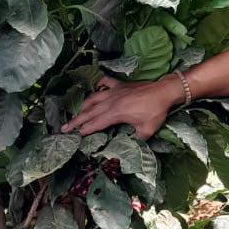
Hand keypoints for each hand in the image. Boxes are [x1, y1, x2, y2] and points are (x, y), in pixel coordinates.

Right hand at [60, 74, 182, 137]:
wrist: (164, 91)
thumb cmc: (156, 112)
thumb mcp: (147, 130)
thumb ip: (135, 140)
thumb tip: (125, 146)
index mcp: (116, 113)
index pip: (95, 124)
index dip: (84, 130)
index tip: (74, 136)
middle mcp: (111, 101)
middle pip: (89, 112)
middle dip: (76, 121)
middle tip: (64, 128)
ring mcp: (114, 91)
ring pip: (93, 98)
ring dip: (83, 106)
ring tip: (75, 113)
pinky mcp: (120, 85)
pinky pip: (105, 82)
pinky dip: (99, 84)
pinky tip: (95, 87)